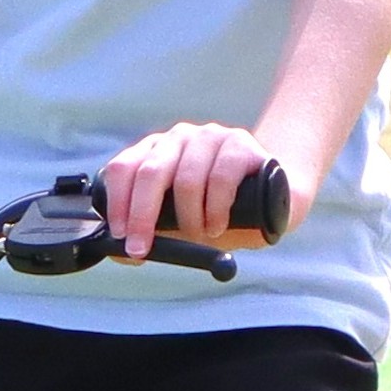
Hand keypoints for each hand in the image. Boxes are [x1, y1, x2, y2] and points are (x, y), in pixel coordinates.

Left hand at [102, 121, 298, 255]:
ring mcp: (210, 136)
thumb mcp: (180, 222)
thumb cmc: (218, 211)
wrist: (273, 196)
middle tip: (142, 248)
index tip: (120, 236)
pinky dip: (215, 210)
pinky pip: (221, 178)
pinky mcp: (240, 144)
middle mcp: (179, 138)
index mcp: (155, 151)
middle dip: (143, 216)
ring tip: (201, 236)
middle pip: (150, 173)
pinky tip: (218, 226)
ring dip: (189, 219)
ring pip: (186, 180)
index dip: (118, 204)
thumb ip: (152, 232)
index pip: (123, 169)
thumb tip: (121, 254)